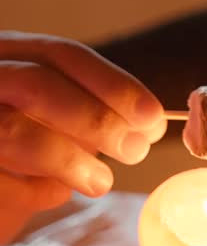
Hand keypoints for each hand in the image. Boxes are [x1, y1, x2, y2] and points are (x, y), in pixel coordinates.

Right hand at [0, 31, 164, 242]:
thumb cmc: (11, 144)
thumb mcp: (41, 114)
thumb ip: (78, 113)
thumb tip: (141, 128)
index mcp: (4, 52)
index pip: (61, 54)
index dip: (113, 84)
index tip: (153, 116)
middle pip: (39, 85)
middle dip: (95, 118)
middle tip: (135, 150)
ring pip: (16, 132)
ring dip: (69, 160)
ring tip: (100, 181)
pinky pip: (0, 179)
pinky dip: (30, 191)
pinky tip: (52, 193)